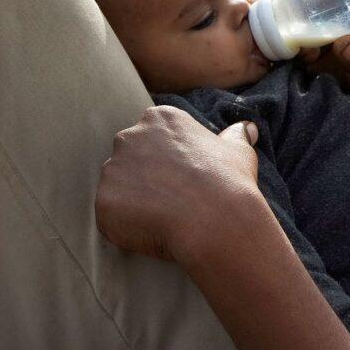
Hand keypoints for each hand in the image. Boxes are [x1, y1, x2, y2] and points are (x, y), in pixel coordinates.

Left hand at [95, 107, 264, 260]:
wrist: (215, 217)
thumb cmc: (228, 181)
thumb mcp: (238, 150)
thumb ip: (235, 136)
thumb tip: (246, 129)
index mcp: (159, 118)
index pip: (152, 138)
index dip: (166, 162)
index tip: (181, 179)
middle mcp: (129, 137)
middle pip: (128, 159)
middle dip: (143, 178)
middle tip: (170, 200)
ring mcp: (112, 169)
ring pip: (117, 188)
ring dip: (132, 202)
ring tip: (162, 218)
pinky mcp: (103, 201)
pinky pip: (109, 215)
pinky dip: (124, 226)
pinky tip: (151, 231)